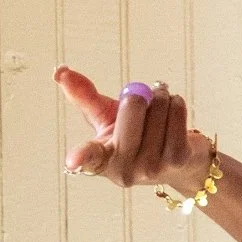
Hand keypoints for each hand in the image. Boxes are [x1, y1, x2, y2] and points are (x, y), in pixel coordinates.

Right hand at [57, 67, 210, 197]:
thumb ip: (85, 98)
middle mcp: (123, 170)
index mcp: (100, 160)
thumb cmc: (136, 135)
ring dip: (160, 97)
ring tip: (159, 106)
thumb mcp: (108, 119)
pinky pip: (176, 112)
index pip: (88, 157)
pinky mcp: (178, 159)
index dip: (80, 156)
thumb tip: (61, 71)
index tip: (73, 160)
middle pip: (132, 109)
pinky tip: (173, 110)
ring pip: (158, 107)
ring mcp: (151, 167)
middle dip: (138, 94)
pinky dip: (175, 102)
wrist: (180, 161)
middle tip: (141, 97)